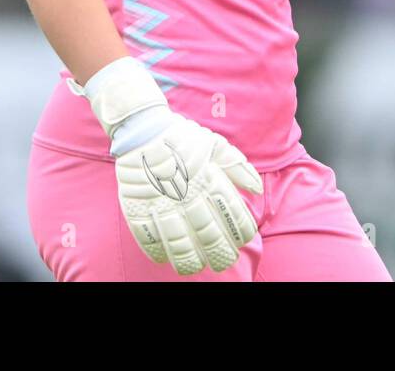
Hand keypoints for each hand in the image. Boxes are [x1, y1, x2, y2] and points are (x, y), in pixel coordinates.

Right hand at [113, 109, 261, 274]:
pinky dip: (158, 251)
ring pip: (179, 242)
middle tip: (223, 261)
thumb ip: (237, 167)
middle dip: (219, 253)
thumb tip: (256, 190)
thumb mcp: (214, 144)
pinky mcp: (137, 207)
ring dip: (190, 260)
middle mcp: (187, 194)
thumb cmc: (181, 137)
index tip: (243, 239)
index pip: (231, 214)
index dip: (240, 231)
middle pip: (208, 234)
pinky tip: (166, 258)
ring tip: (196, 267)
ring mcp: (160, 203)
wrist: (142, 127)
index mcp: (208, 179)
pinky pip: (148, 237)